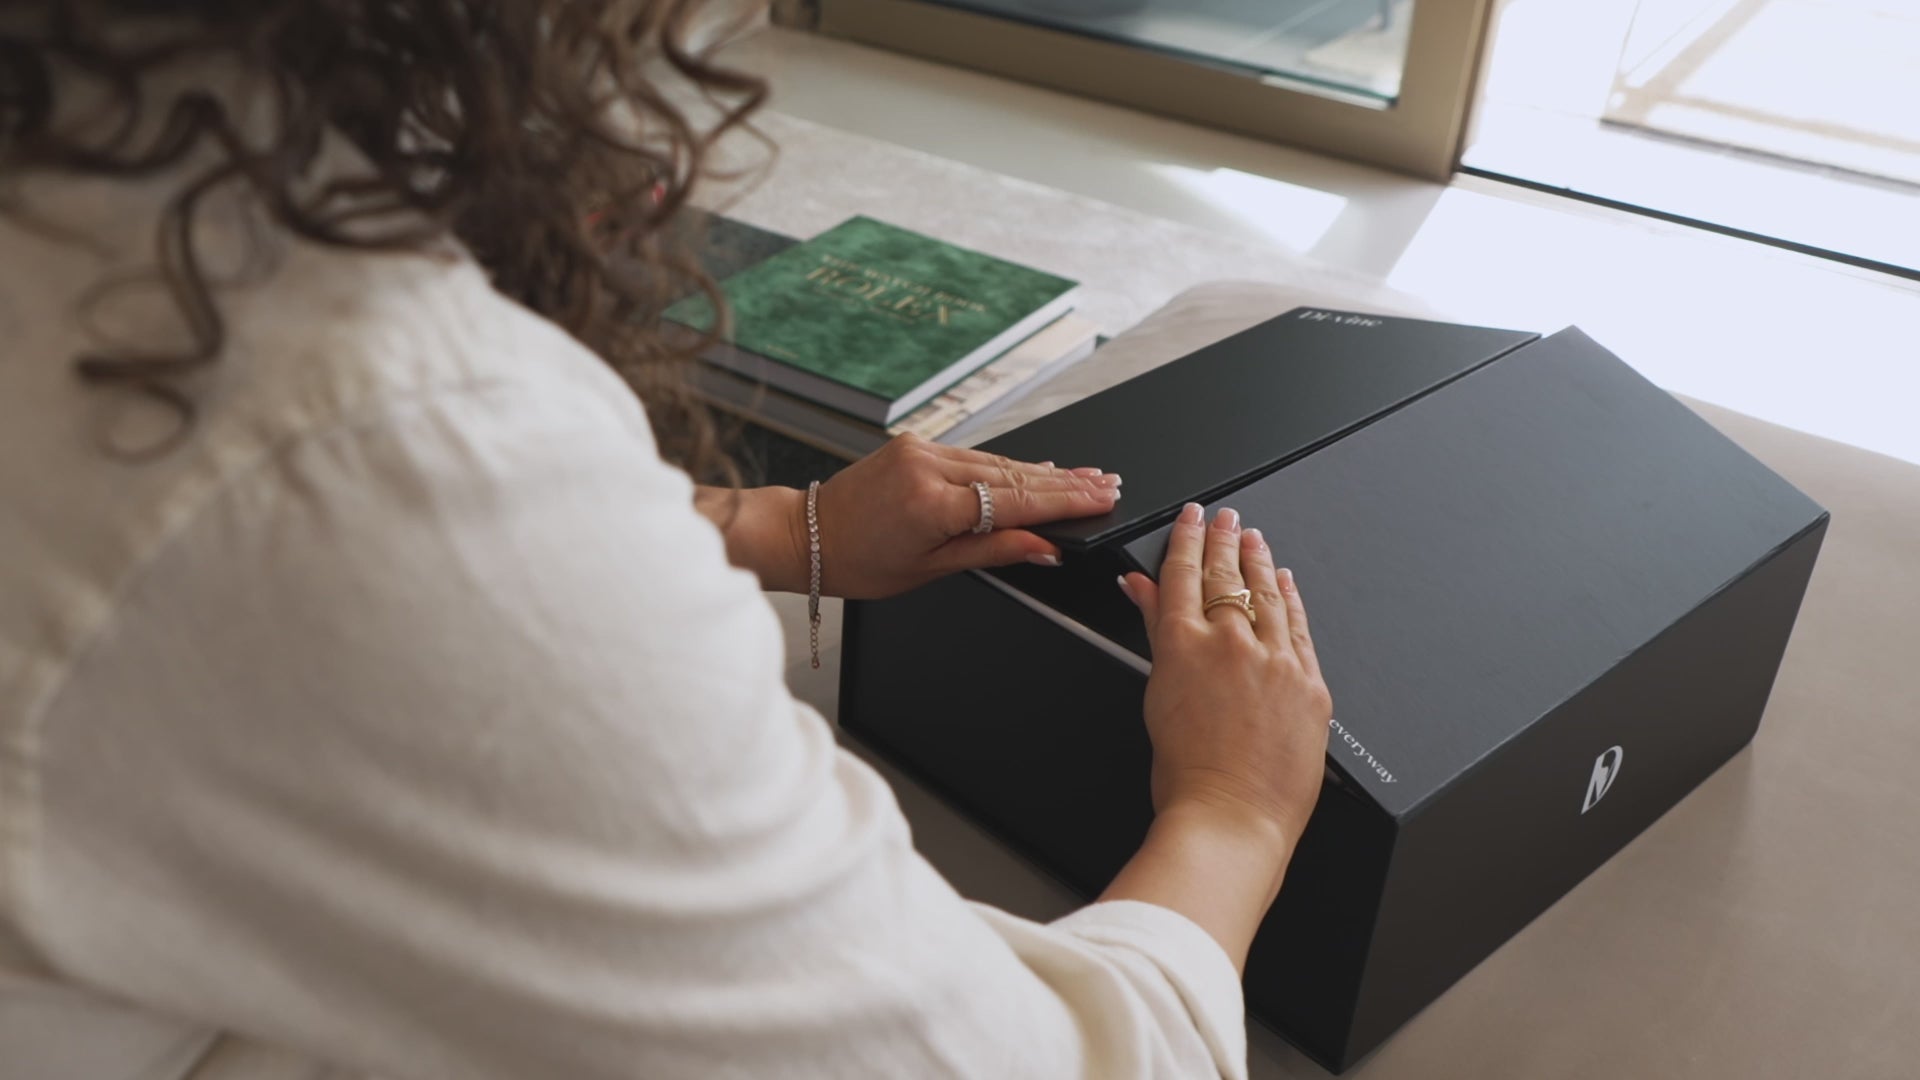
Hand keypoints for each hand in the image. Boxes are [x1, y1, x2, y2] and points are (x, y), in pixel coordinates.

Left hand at [801, 434, 1122, 599]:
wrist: (806, 535)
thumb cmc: (858, 562)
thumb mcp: (931, 569)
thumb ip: (993, 551)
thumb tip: (1045, 548)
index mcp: (932, 505)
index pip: (1017, 501)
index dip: (1066, 500)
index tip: (1102, 497)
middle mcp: (928, 467)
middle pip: (1014, 476)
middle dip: (1066, 482)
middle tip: (1108, 482)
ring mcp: (921, 450)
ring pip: (996, 462)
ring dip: (1043, 472)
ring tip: (1086, 476)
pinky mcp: (915, 444)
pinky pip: (973, 455)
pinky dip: (1006, 466)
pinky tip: (1037, 469)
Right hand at [1120, 502, 1331, 850]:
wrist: (1231, 817)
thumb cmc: (1186, 774)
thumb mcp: (1158, 693)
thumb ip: (1155, 631)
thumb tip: (1141, 589)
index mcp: (1183, 645)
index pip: (1183, 574)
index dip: (1187, 539)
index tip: (1193, 517)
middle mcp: (1231, 643)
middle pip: (1226, 575)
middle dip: (1224, 539)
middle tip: (1226, 517)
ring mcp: (1275, 660)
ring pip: (1266, 594)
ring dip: (1259, 560)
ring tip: (1254, 538)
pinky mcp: (1309, 683)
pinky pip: (1299, 627)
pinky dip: (1291, 599)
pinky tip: (1286, 582)